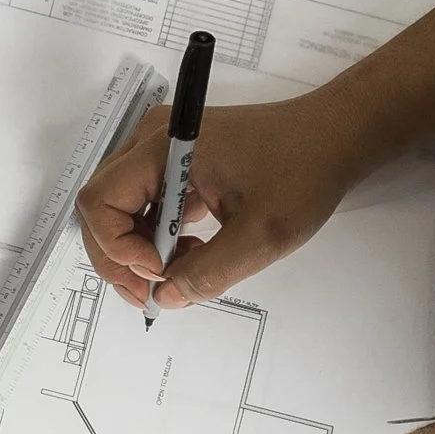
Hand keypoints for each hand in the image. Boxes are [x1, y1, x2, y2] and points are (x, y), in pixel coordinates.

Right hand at [78, 88, 365, 308]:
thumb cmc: (303, 170)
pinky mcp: (175, 162)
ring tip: (180, 272)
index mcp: (163, 146)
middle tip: (157, 293)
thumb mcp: (260, 234)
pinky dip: (156, 238)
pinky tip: (189, 252)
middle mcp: (151, 140)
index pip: (101, 202)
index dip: (118, 248)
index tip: (160, 273)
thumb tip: (167, 297)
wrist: (334, 136)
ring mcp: (161, 149)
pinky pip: (144, 205)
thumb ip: (208, 272)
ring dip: (139, 251)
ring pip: (120, 210)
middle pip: (102, 207)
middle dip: (121, 257)